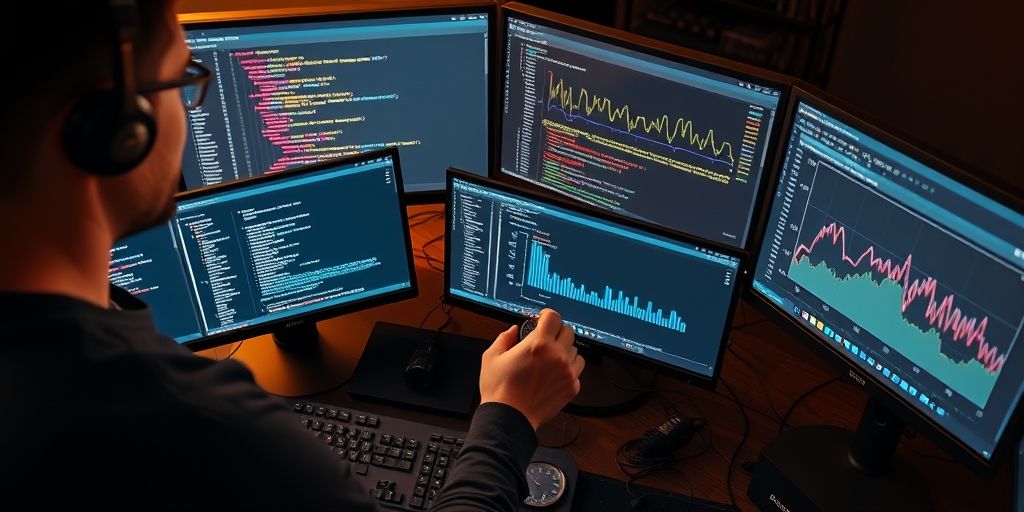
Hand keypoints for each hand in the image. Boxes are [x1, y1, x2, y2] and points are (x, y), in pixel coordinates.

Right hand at [479, 308, 584, 430]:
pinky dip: (568, 369)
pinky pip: (577, 371)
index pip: (553, 317)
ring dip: (565, 350)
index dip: (547, 315)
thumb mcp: (492, 357)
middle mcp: (557, 356)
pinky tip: (554, 374)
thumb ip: (504, 338)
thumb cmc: (499, 390)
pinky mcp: (572, 387)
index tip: (543, 319)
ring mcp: (567, 372)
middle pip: (568, 331)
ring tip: (550, 359)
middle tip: (546, 339)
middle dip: (556, 332)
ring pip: (576, 351)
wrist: (509, 418)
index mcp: (538, 344)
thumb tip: (513, 331)